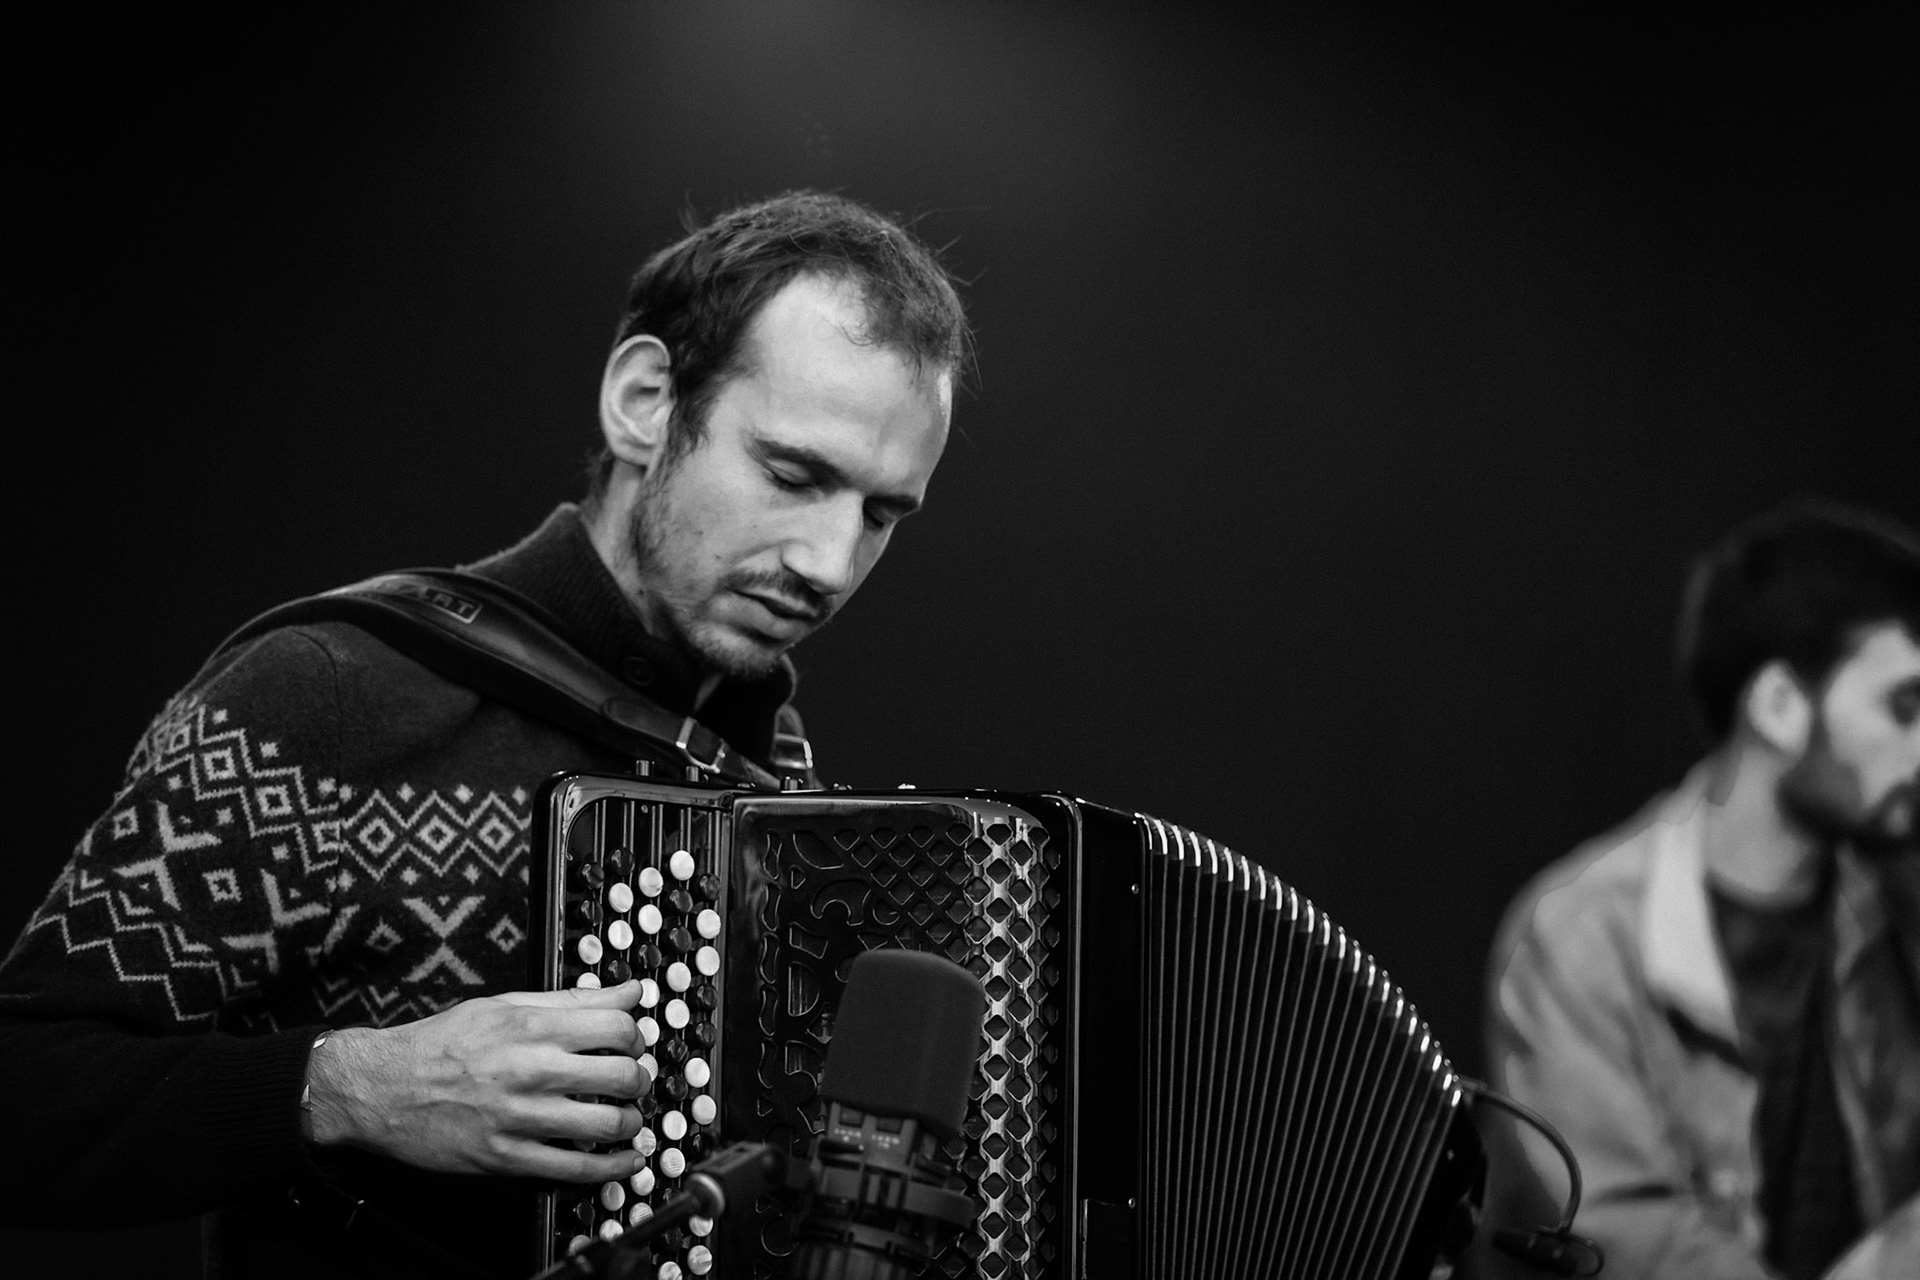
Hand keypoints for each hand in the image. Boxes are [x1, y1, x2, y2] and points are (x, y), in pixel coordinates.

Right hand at [307, 980, 652, 1182]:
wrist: (382, 1089)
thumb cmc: (443, 1044)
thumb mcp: (505, 1007)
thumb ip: (571, 1001)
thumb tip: (628, 992)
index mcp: (531, 1027)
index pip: (617, 1027)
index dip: (634, 1036)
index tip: (629, 1044)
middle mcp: (530, 1071)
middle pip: (622, 1076)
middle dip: (638, 1080)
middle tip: (631, 1082)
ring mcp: (520, 1118)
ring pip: (607, 1124)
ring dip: (630, 1123)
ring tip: (625, 1118)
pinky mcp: (507, 1158)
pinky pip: (575, 1169)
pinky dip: (611, 1168)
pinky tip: (623, 1161)